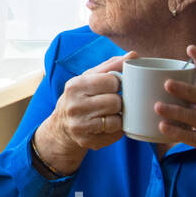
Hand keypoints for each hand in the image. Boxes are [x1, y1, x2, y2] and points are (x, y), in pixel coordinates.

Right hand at [36, 51, 133, 173]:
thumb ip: (111, 65)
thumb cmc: (80, 96)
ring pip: (116, 120)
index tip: (115, 86)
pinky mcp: (86, 141)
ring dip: (118, 117)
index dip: (118, 83)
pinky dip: (116, 130)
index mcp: (75, 85)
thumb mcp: (89, 78)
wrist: (61, 125)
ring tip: (110, 114)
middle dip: (118, 101)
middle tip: (112, 102)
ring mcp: (79, 126)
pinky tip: (108, 125)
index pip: (111, 81)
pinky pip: (114, 135)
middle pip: (115, 102)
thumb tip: (133, 55)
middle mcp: (74, 106)